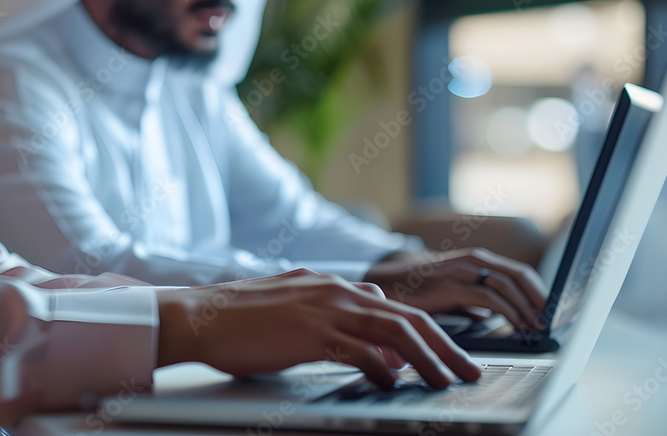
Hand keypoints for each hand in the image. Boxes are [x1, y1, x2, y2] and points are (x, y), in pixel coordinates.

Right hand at [156, 269, 481, 389]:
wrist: (201, 316)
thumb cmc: (238, 317)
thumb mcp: (290, 305)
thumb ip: (327, 311)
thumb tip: (361, 319)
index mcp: (330, 285)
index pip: (392, 306)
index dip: (425, 332)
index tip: (445, 354)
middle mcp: (334, 291)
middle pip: (406, 316)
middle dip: (444, 345)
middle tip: (468, 370)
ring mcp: (324, 310)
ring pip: (393, 331)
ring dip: (428, 358)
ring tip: (448, 380)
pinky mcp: (311, 333)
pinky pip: (360, 351)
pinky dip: (384, 368)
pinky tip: (394, 383)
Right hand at [363, 248, 547, 329]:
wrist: (383, 282)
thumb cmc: (418, 289)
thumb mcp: (452, 292)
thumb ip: (473, 302)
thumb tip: (493, 318)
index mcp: (475, 261)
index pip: (519, 273)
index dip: (539, 292)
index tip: (553, 313)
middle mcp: (471, 261)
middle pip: (518, 275)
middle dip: (539, 300)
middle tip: (551, 323)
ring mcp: (459, 270)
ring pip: (506, 284)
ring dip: (527, 308)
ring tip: (537, 328)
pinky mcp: (448, 286)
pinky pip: (487, 297)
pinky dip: (507, 312)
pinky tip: (515, 326)